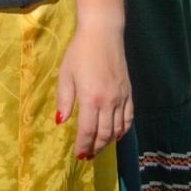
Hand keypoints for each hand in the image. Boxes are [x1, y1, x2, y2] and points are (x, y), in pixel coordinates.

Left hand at [57, 22, 132, 160]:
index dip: (84, 146)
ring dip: (108, 141)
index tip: (79, 155)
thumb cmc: (79, 52)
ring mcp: (121, 98)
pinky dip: (123, 129)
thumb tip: (61, 121)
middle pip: (104, 134)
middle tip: (88, 156)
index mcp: (91, 98)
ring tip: (99, 148)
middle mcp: (109, 102)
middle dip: (96, 148)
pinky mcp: (129, 93)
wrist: (103, 34)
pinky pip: (129, 118)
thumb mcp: (65, 74)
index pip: (88, 131)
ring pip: (118, 129)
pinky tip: (117, 134)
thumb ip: (64, 100)